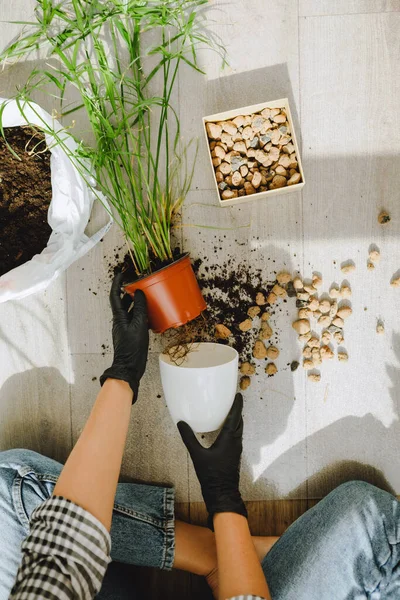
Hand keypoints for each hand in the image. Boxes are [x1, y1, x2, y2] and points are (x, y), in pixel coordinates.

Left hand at [100, 271, 148, 402]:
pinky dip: (140, 313)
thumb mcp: (139, 326)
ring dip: (135, 301)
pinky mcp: (130, 333)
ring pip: (128, 309)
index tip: (122, 273)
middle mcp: (119, 320)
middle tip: (138, 282)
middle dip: (128, 290)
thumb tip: (139, 293)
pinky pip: (134, 318)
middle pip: (121, 301)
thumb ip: (139, 308)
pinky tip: (149, 313)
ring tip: (145, 295)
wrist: (129, 368)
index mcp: (119, 317)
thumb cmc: (132, 349)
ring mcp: (124, 327)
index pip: (115, 295)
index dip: (117, 282)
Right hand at [178, 394, 246, 527]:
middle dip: (237, 410)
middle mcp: (235, 442)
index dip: (237, 405)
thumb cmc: (211, 475)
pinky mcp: (234, 455)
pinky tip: (225, 431)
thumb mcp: (197, 455)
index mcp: (228, 439)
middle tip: (234, 401)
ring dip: (236, 420)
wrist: (222, 493)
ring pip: (239, 430)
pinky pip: (236, 436)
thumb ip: (189, 438)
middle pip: (239, 422)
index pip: (235, 418)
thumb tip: (181, 423)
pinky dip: (233, 428)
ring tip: (230, 412)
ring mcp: (236, 449)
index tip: (239, 395)